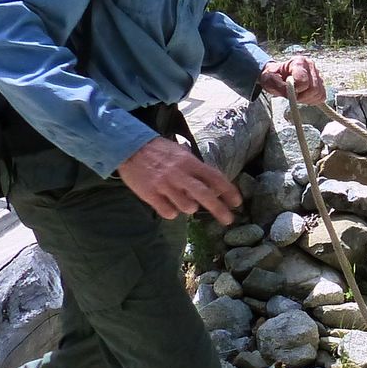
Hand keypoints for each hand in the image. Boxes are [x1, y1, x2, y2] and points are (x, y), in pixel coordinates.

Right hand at [118, 136, 240, 224]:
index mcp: (189, 162)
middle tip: (229, 220)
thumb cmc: (158, 151)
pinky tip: (167, 205)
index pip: (215, 177)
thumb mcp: (181, 152)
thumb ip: (196, 168)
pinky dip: (171, 212)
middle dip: (220, 209)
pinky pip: (168, 212)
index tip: (237, 202)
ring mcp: (164, 185)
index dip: (229, 191)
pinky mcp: (150, 194)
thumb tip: (214, 185)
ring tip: (183, 201)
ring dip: (190, 208)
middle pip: (205, 195)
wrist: (129, 148)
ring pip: (187, 206)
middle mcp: (179, 174)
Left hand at [260, 56, 326, 104]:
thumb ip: (281, 87)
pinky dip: (313, 100)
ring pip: (319, 93)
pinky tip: (304, 98)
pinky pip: (322, 96)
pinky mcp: (320, 83)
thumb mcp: (270, 80)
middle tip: (293, 96)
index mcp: (299, 62)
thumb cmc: (273, 76)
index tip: (288, 91)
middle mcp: (311, 66)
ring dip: (308, 99)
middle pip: (314, 88)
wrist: (276, 76)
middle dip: (303, 97)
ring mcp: (317, 74)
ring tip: (298, 96)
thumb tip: (292, 94)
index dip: (296, 90)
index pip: (304, 81)